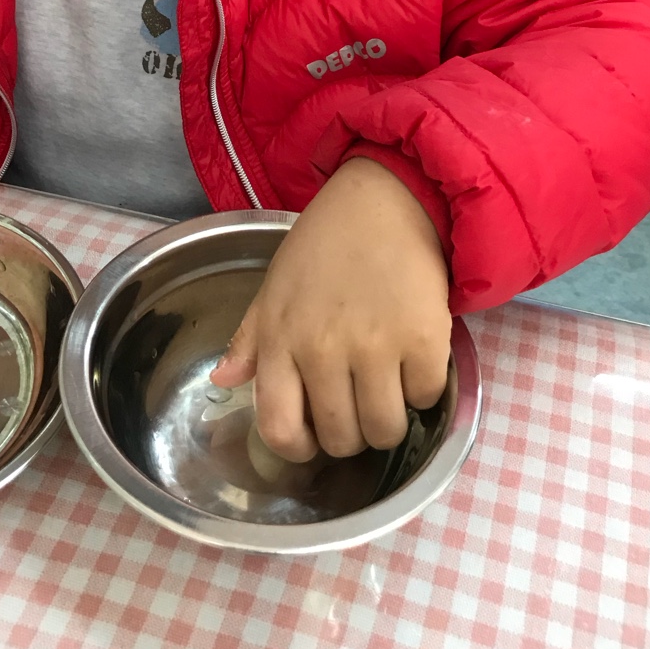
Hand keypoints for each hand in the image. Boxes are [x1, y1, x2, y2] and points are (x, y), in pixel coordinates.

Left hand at [211, 157, 451, 460]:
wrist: (385, 199)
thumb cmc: (326, 242)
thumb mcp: (275, 285)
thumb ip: (250, 338)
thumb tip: (224, 382)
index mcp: (280, 339)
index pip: (279, 429)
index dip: (299, 449)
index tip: (314, 436)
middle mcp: (324, 349)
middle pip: (340, 439)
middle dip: (351, 434)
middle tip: (358, 403)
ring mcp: (376, 346)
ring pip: (384, 430)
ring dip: (388, 420)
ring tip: (387, 386)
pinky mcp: (424, 339)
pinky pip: (425, 399)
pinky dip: (423, 389)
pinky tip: (413, 358)